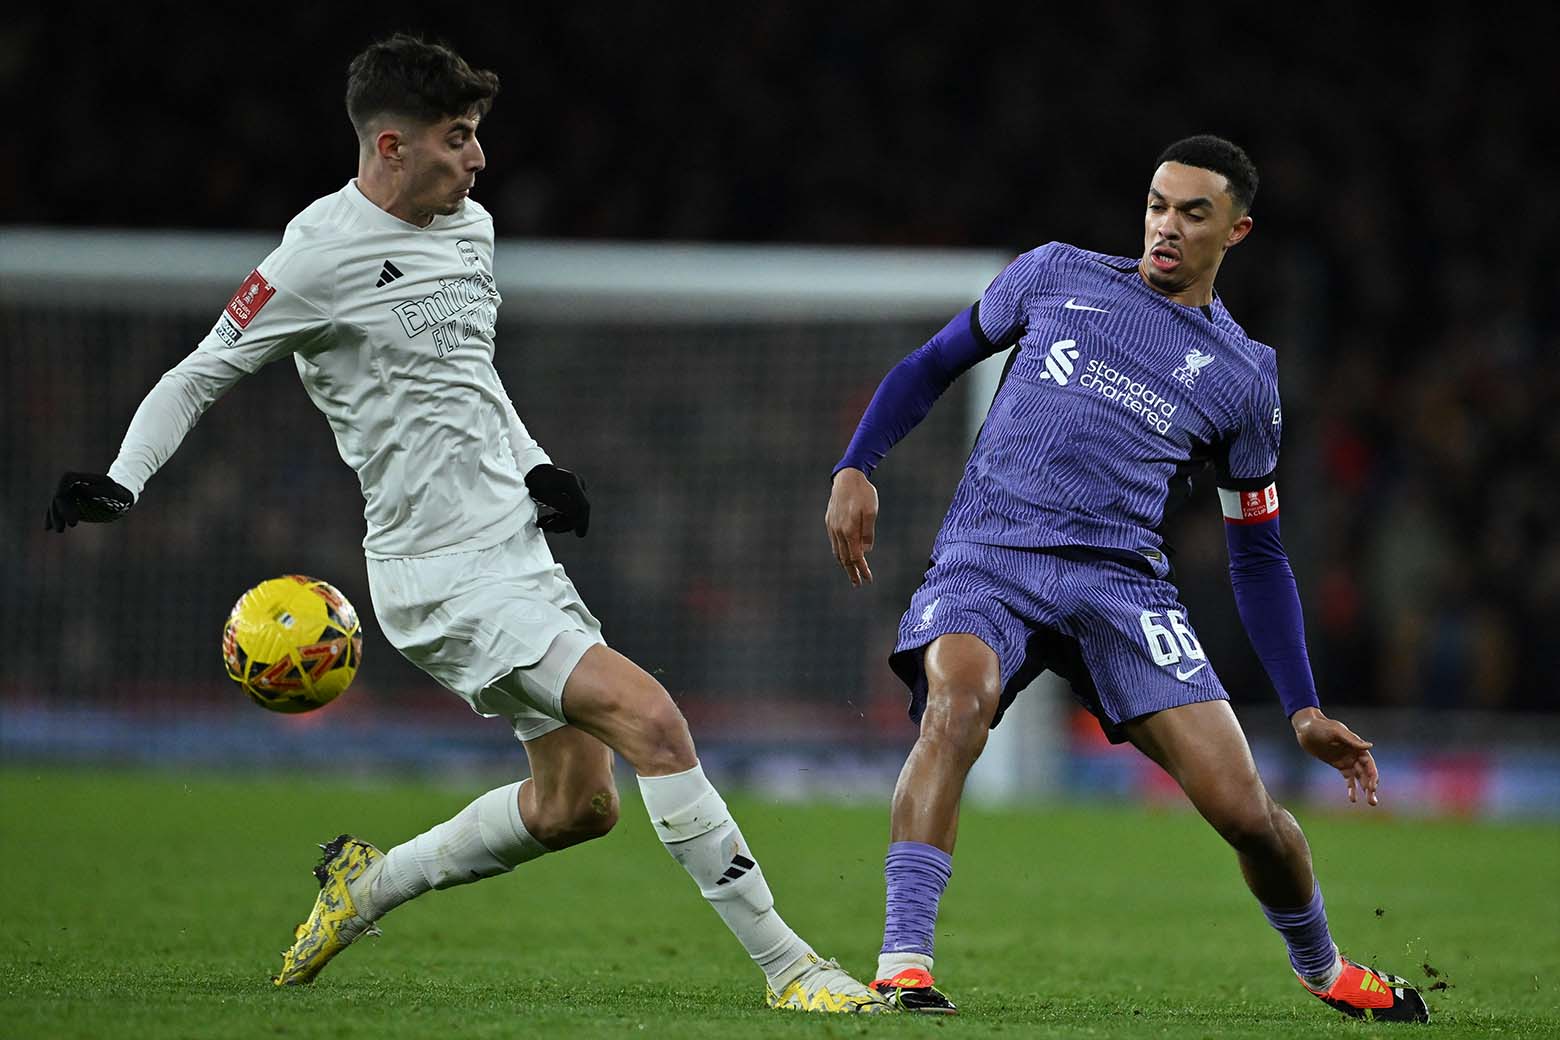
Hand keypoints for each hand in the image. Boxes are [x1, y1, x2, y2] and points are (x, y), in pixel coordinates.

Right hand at [46, 472, 133, 531]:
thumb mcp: (113, 490)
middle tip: (72, 524)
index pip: (66, 479)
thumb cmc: (118, 492)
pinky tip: (47, 528)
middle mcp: (73, 484)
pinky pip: (57, 510)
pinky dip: (51, 518)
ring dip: (55, 517)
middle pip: (60, 494)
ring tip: (60, 530)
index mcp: (82, 478)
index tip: (62, 500)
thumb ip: (99, 489)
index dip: (62, 489)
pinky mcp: (70, 503)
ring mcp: (70, 494)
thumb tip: (80, 489)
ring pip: (55, 503)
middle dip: (62, 509)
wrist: (120, 496)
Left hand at [524, 464, 589, 537]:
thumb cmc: (535, 482)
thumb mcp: (545, 496)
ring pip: (574, 511)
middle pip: (578, 510)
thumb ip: (562, 507)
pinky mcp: (572, 491)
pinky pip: (570, 507)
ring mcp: (576, 487)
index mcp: (572, 482)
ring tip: (543, 524)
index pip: (582, 506)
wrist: (529, 470)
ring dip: (559, 521)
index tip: (580, 535)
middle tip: (546, 528)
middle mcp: (577, 483)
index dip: (582, 522)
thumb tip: (575, 520)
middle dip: (563, 523)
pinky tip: (547, 520)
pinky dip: (560, 516)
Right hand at [825, 467, 877, 586]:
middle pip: (845, 558)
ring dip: (844, 564)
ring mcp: (832, 527)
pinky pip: (834, 542)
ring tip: (850, 573)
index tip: (868, 580)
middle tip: (857, 584)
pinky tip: (843, 554)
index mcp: (849, 531)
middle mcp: (838, 532)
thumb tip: (866, 550)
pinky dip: (839, 553)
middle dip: (852, 572)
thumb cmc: (863, 493)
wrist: (847, 477)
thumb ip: (868, 532)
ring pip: (837, 551)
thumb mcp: (871, 512)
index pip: (856, 557)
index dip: (862, 570)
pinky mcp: (829, 521)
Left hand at [1292, 707, 1378, 805]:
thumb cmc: (1320, 727)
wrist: (1305, 728)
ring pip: (1359, 777)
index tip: (1372, 787)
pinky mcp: (1338, 764)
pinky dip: (1351, 788)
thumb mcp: (1335, 732)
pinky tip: (1353, 799)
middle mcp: (1354, 754)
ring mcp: (1347, 760)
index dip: (1372, 775)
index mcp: (1357, 745)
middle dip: (1371, 786)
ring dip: (1365, 789)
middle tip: (1373, 801)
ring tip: (1371, 802)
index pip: (1369, 763)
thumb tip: (1369, 746)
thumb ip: (1351, 740)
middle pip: (1366, 773)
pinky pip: (1348, 779)